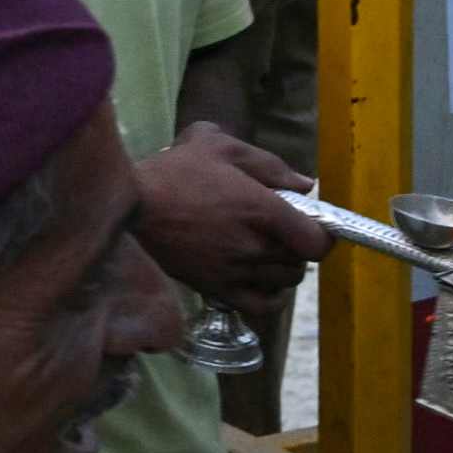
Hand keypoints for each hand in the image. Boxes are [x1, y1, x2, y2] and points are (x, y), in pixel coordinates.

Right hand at [130, 124, 325, 297]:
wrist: (130, 206)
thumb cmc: (175, 170)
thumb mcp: (220, 146)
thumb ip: (269, 164)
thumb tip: (306, 185)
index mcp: (263, 209)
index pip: (317, 241)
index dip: (322, 235)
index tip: (312, 225)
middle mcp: (254, 247)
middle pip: (300, 263)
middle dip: (297, 248)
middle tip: (282, 233)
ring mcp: (236, 272)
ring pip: (283, 282)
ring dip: (282, 269)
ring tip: (266, 254)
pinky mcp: (216, 290)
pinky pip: (261, 306)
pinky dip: (270, 298)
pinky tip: (261, 281)